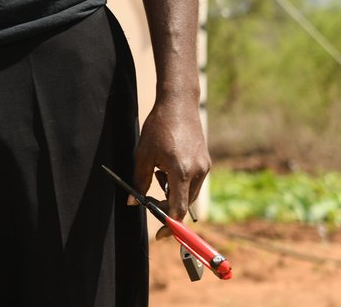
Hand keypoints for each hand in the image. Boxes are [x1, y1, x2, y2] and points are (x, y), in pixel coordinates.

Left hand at [134, 98, 210, 220]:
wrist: (178, 105)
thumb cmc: (158, 127)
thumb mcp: (143, 154)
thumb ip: (139, 181)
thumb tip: (133, 203)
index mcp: (181, 171)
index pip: (177, 208)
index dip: (168, 224)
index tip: (161, 235)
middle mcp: (198, 172)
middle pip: (184, 203)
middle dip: (167, 206)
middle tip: (150, 201)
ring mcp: (205, 168)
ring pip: (190, 194)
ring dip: (173, 193)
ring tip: (157, 173)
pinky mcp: (207, 163)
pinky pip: (194, 182)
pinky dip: (180, 183)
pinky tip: (167, 168)